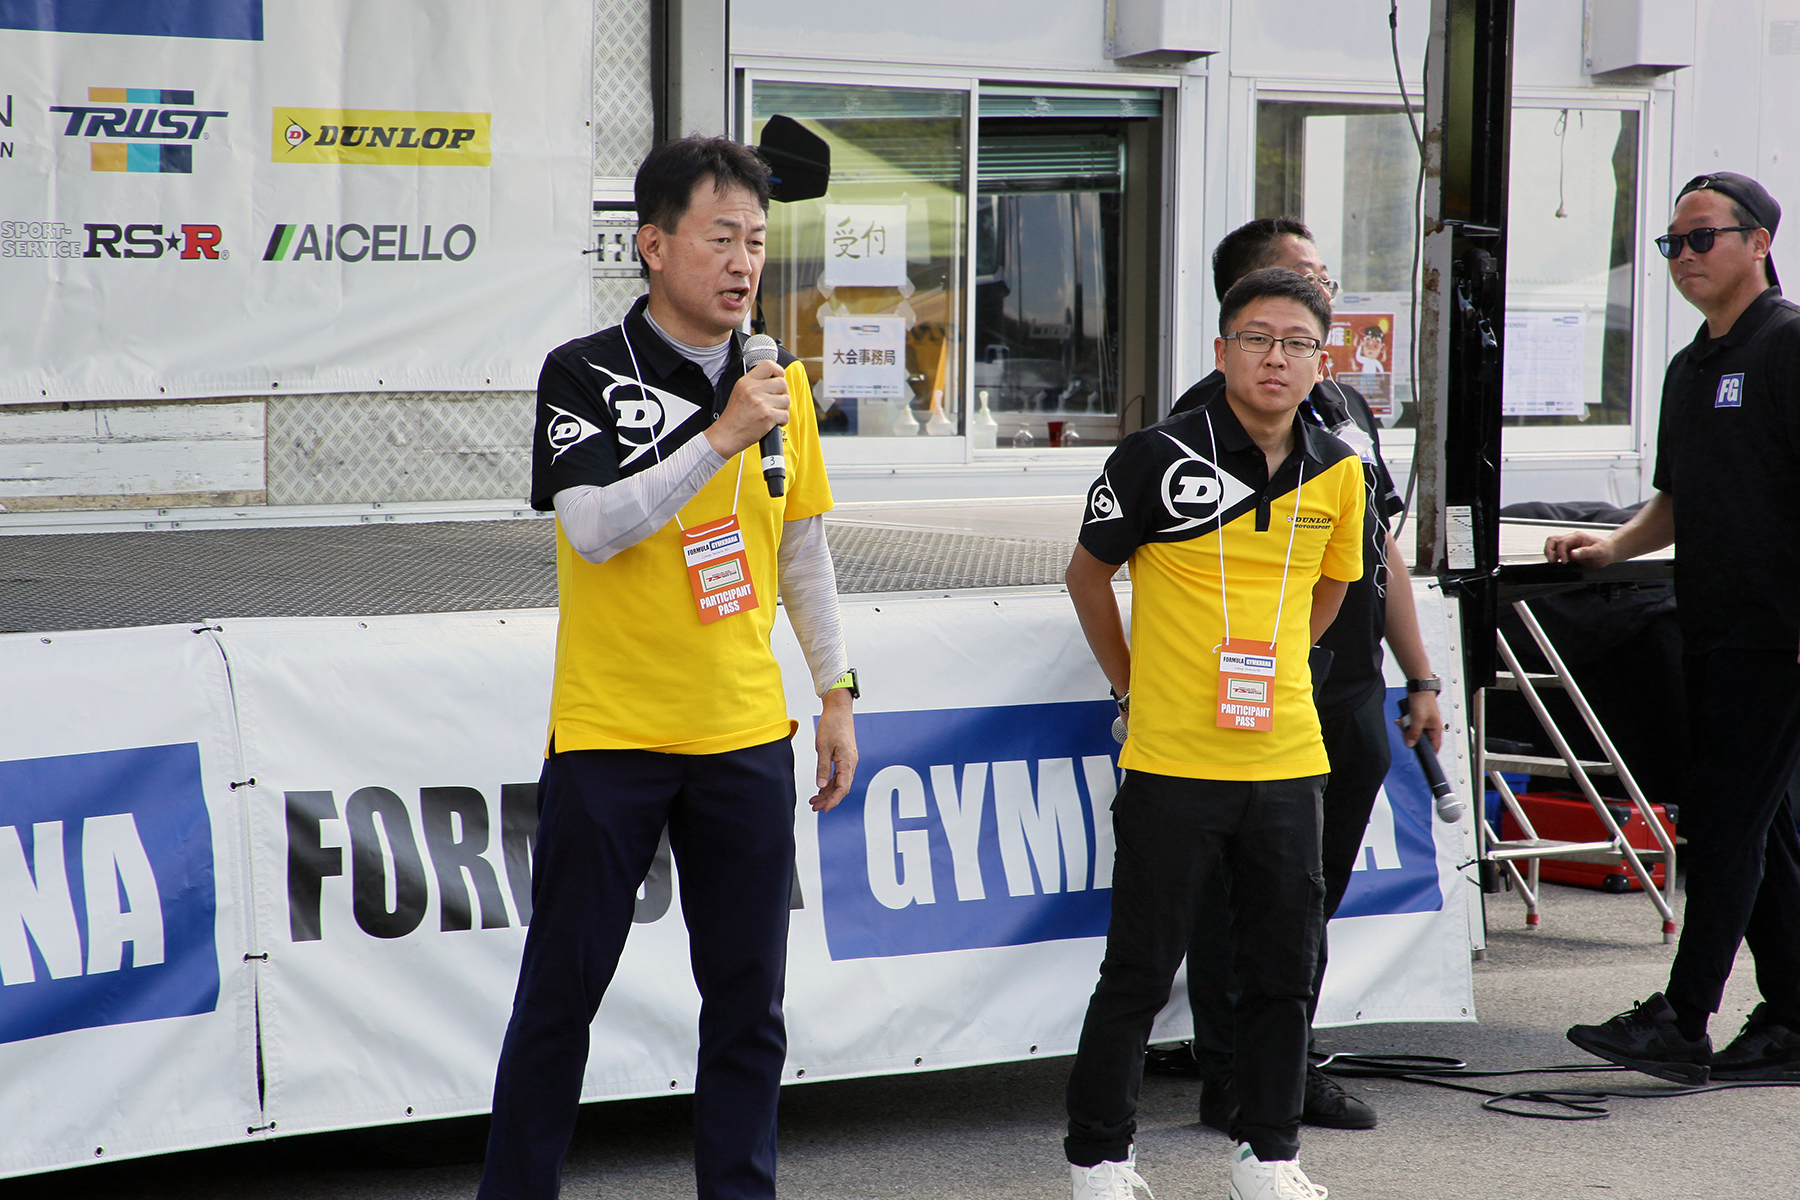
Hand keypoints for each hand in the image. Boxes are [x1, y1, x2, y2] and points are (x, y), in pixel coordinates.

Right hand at [705, 360, 789, 458]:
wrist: (726, 435)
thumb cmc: (734, 417)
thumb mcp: (739, 392)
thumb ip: (755, 383)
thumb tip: (776, 379)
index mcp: (746, 382)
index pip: (769, 365)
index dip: (779, 371)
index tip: (779, 378)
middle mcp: (753, 389)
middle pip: (782, 383)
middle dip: (782, 394)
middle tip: (775, 402)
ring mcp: (761, 403)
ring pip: (786, 400)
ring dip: (783, 408)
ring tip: (772, 413)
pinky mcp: (767, 416)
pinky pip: (785, 415)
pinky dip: (782, 421)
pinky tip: (772, 422)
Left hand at [809, 688, 856, 812]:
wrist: (839, 710)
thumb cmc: (832, 725)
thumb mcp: (823, 747)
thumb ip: (822, 768)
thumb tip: (820, 785)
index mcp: (847, 761)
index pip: (843, 787)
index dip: (834, 800)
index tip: (825, 808)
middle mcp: (850, 763)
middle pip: (841, 787)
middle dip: (828, 799)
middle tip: (815, 807)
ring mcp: (848, 760)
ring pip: (839, 782)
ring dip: (827, 792)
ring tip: (814, 800)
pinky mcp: (844, 757)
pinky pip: (838, 775)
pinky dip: (829, 783)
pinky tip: (820, 788)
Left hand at [1397, 689, 1443, 751]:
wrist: (1418, 687)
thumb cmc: (1423, 700)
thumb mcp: (1418, 719)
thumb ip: (1414, 733)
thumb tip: (1410, 744)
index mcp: (1436, 728)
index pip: (1435, 745)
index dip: (1429, 752)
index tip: (1422, 756)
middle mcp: (1431, 726)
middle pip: (1422, 739)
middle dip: (1412, 736)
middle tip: (1405, 734)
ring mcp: (1425, 721)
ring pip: (1415, 731)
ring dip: (1407, 728)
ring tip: (1402, 723)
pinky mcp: (1418, 717)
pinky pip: (1411, 724)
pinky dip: (1406, 722)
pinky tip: (1401, 720)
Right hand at [1543, 530, 1616, 566]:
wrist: (1609, 552)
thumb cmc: (1605, 550)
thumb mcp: (1598, 551)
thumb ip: (1585, 552)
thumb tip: (1572, 553)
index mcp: (1578, 536)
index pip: (1563, 542)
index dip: (1561, 552)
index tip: (1564, 561)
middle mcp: (1571, 539)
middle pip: (1553, 540)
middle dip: (1549, 550)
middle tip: (1552, 560)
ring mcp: (1569, 545)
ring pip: (1552, 544)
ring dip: (1549, 552)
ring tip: (1552, 561)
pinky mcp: (1568, 551)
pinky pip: (1556, 551)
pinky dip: (1553, 556)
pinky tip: (1556, 562)